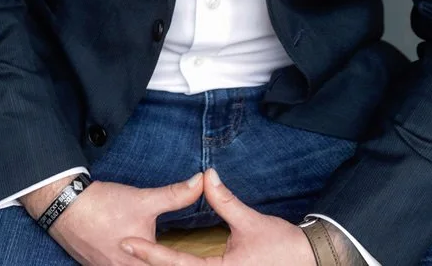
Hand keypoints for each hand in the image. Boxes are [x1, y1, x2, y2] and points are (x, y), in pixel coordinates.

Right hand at [23, 172, 205, 265]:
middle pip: (152, 265)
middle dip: (162, 260)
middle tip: (175, 255)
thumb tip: (202, 182)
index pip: (168, 265)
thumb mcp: (144, 199)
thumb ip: (176, 195)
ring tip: (158, 256)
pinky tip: (133, 253)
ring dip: (147, 261)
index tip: (198, 260)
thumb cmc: (105, 206)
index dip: (179, 261)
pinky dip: (131, 261)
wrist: (65, 208)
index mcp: (140, 263)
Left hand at [120, 168, 316, 264]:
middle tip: (122, 253)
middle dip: (151, 265)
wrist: (308, 262)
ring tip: (141, 257)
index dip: (150, 253)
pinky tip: (168, 263)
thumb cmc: (281, 246)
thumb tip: (207, 174)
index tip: (127, 242)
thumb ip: (224, 200)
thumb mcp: (249, 221)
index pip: (176, 264)